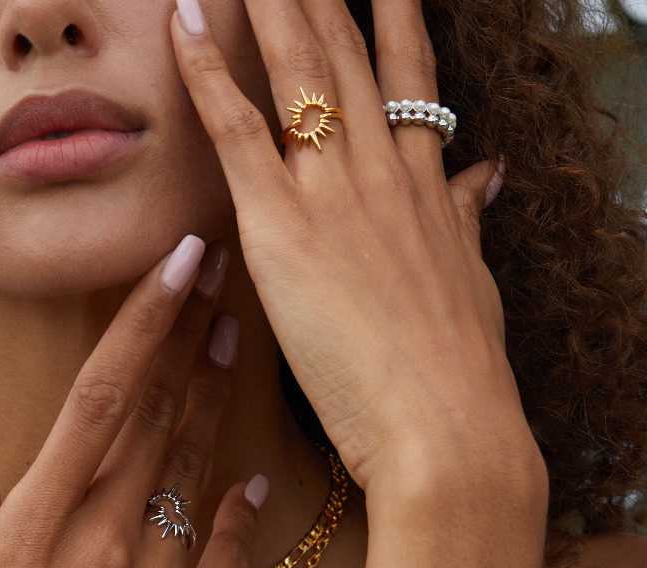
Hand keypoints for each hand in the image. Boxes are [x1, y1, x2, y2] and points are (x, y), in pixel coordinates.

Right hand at [0, 238, 260, 567]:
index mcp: (34, 535)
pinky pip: (227, 556)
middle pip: (156, 419)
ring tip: (236, 340)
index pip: (98, 400)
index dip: (141, 323)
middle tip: (221, 275)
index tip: (176, 262)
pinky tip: (249, 470)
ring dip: (216, 400)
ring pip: (196, 472)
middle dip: (188, 338)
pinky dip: (238, 507)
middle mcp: (105, 549)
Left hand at [171, 0, 539, 491]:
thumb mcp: (470, 283)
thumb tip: (481, 177)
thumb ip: (465, 222)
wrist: (447, 427)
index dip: (391, 17)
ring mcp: (334, 194)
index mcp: (423, 186)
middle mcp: (382, 171)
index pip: (405, 78)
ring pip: (297, 70)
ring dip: (268, 3)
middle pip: (347, 54)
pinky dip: (210, 73)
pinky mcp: (284, 230)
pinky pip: (239, 132)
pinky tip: (185, 23)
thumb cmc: (457, 374)